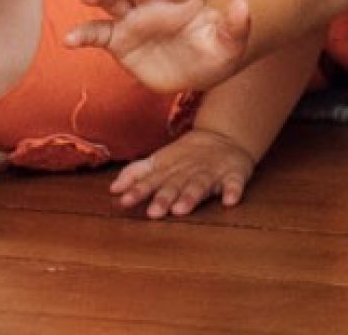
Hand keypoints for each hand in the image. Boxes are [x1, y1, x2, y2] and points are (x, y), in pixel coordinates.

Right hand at [67, 0, 254, 93]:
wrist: (196, 73)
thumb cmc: (215, 53)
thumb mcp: (231, 45)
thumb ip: (236, 25)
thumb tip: (243, 4)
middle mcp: (155, 1)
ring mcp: (134, 19)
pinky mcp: (119, 40)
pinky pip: (98, 34)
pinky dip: (83, 35)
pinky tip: (69, 40)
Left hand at [108, 126, 257, 220]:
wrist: (225, 136)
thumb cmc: (186, 156)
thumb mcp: (160, 161)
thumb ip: (137, 173)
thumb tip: (113, 189)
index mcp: (170, 169)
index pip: (151, 180)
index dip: (138, 190)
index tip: (124, 201)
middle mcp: (188, 171)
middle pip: (175, 185)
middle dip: (164, 197)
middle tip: (153, 212)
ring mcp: (212, 172)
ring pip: (200, 185)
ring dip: (191, 196)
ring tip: (182, 208)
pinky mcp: (234, 174)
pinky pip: (235, 183)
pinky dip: (233, 191)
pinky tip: (230, 200)